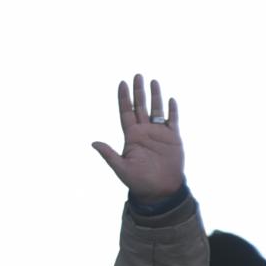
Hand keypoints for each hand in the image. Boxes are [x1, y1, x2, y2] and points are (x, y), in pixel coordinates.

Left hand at [91, 74, 183, 203]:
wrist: (159, 190)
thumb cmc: (138, 181)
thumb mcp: (121, 168)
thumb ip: (108, 154)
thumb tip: (93, 143)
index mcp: (131, 137)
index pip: (126, 113)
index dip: (123, 98)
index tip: (121, 83)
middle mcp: (144, 132)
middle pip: (140, 106)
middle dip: (138, 91)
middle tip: (137, 75)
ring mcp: (158, 133)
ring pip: (156, 109)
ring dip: (155, 96)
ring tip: (152, 81)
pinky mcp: (173, 138)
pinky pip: (172, 120)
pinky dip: (172, 110)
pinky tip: (170, 99)